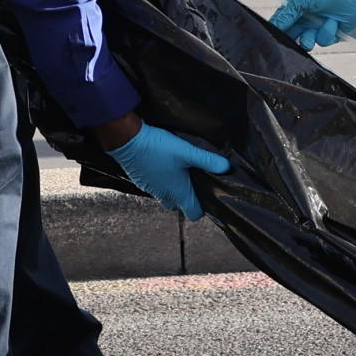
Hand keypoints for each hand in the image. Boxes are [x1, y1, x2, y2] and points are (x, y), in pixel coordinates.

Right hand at [107, 122, 230, 220]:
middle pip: (181, 205)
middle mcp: (164, 195)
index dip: (204, 208)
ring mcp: (152, 189)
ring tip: (185, 171)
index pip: (194, 214)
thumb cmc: (158, 148)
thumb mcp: (187, 152)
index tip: (210, 195)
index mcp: (177, 193)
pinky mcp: (143, 181)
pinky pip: (158, 187)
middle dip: (191, 197)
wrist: (128, 141)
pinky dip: (165, 181)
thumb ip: (208, 160)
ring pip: (169, 196)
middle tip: (199, 180)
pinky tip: (168, 165)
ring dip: (177, 188)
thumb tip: (227, 168)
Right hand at [270, 0, 355, 48]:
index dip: (277, 34)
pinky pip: (325, 41)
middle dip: (293, 42)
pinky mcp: (334, 33)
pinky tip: (335, 20)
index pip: (281, 27)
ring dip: (313, 35)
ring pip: (308, 43)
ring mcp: (319, 28)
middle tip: (299, 36)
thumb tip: (271, 27)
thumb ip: (285, 14)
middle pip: (292, 40)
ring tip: (323, 21)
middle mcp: (306, 21)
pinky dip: (328, 31)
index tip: (275, 40)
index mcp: (296, 11)